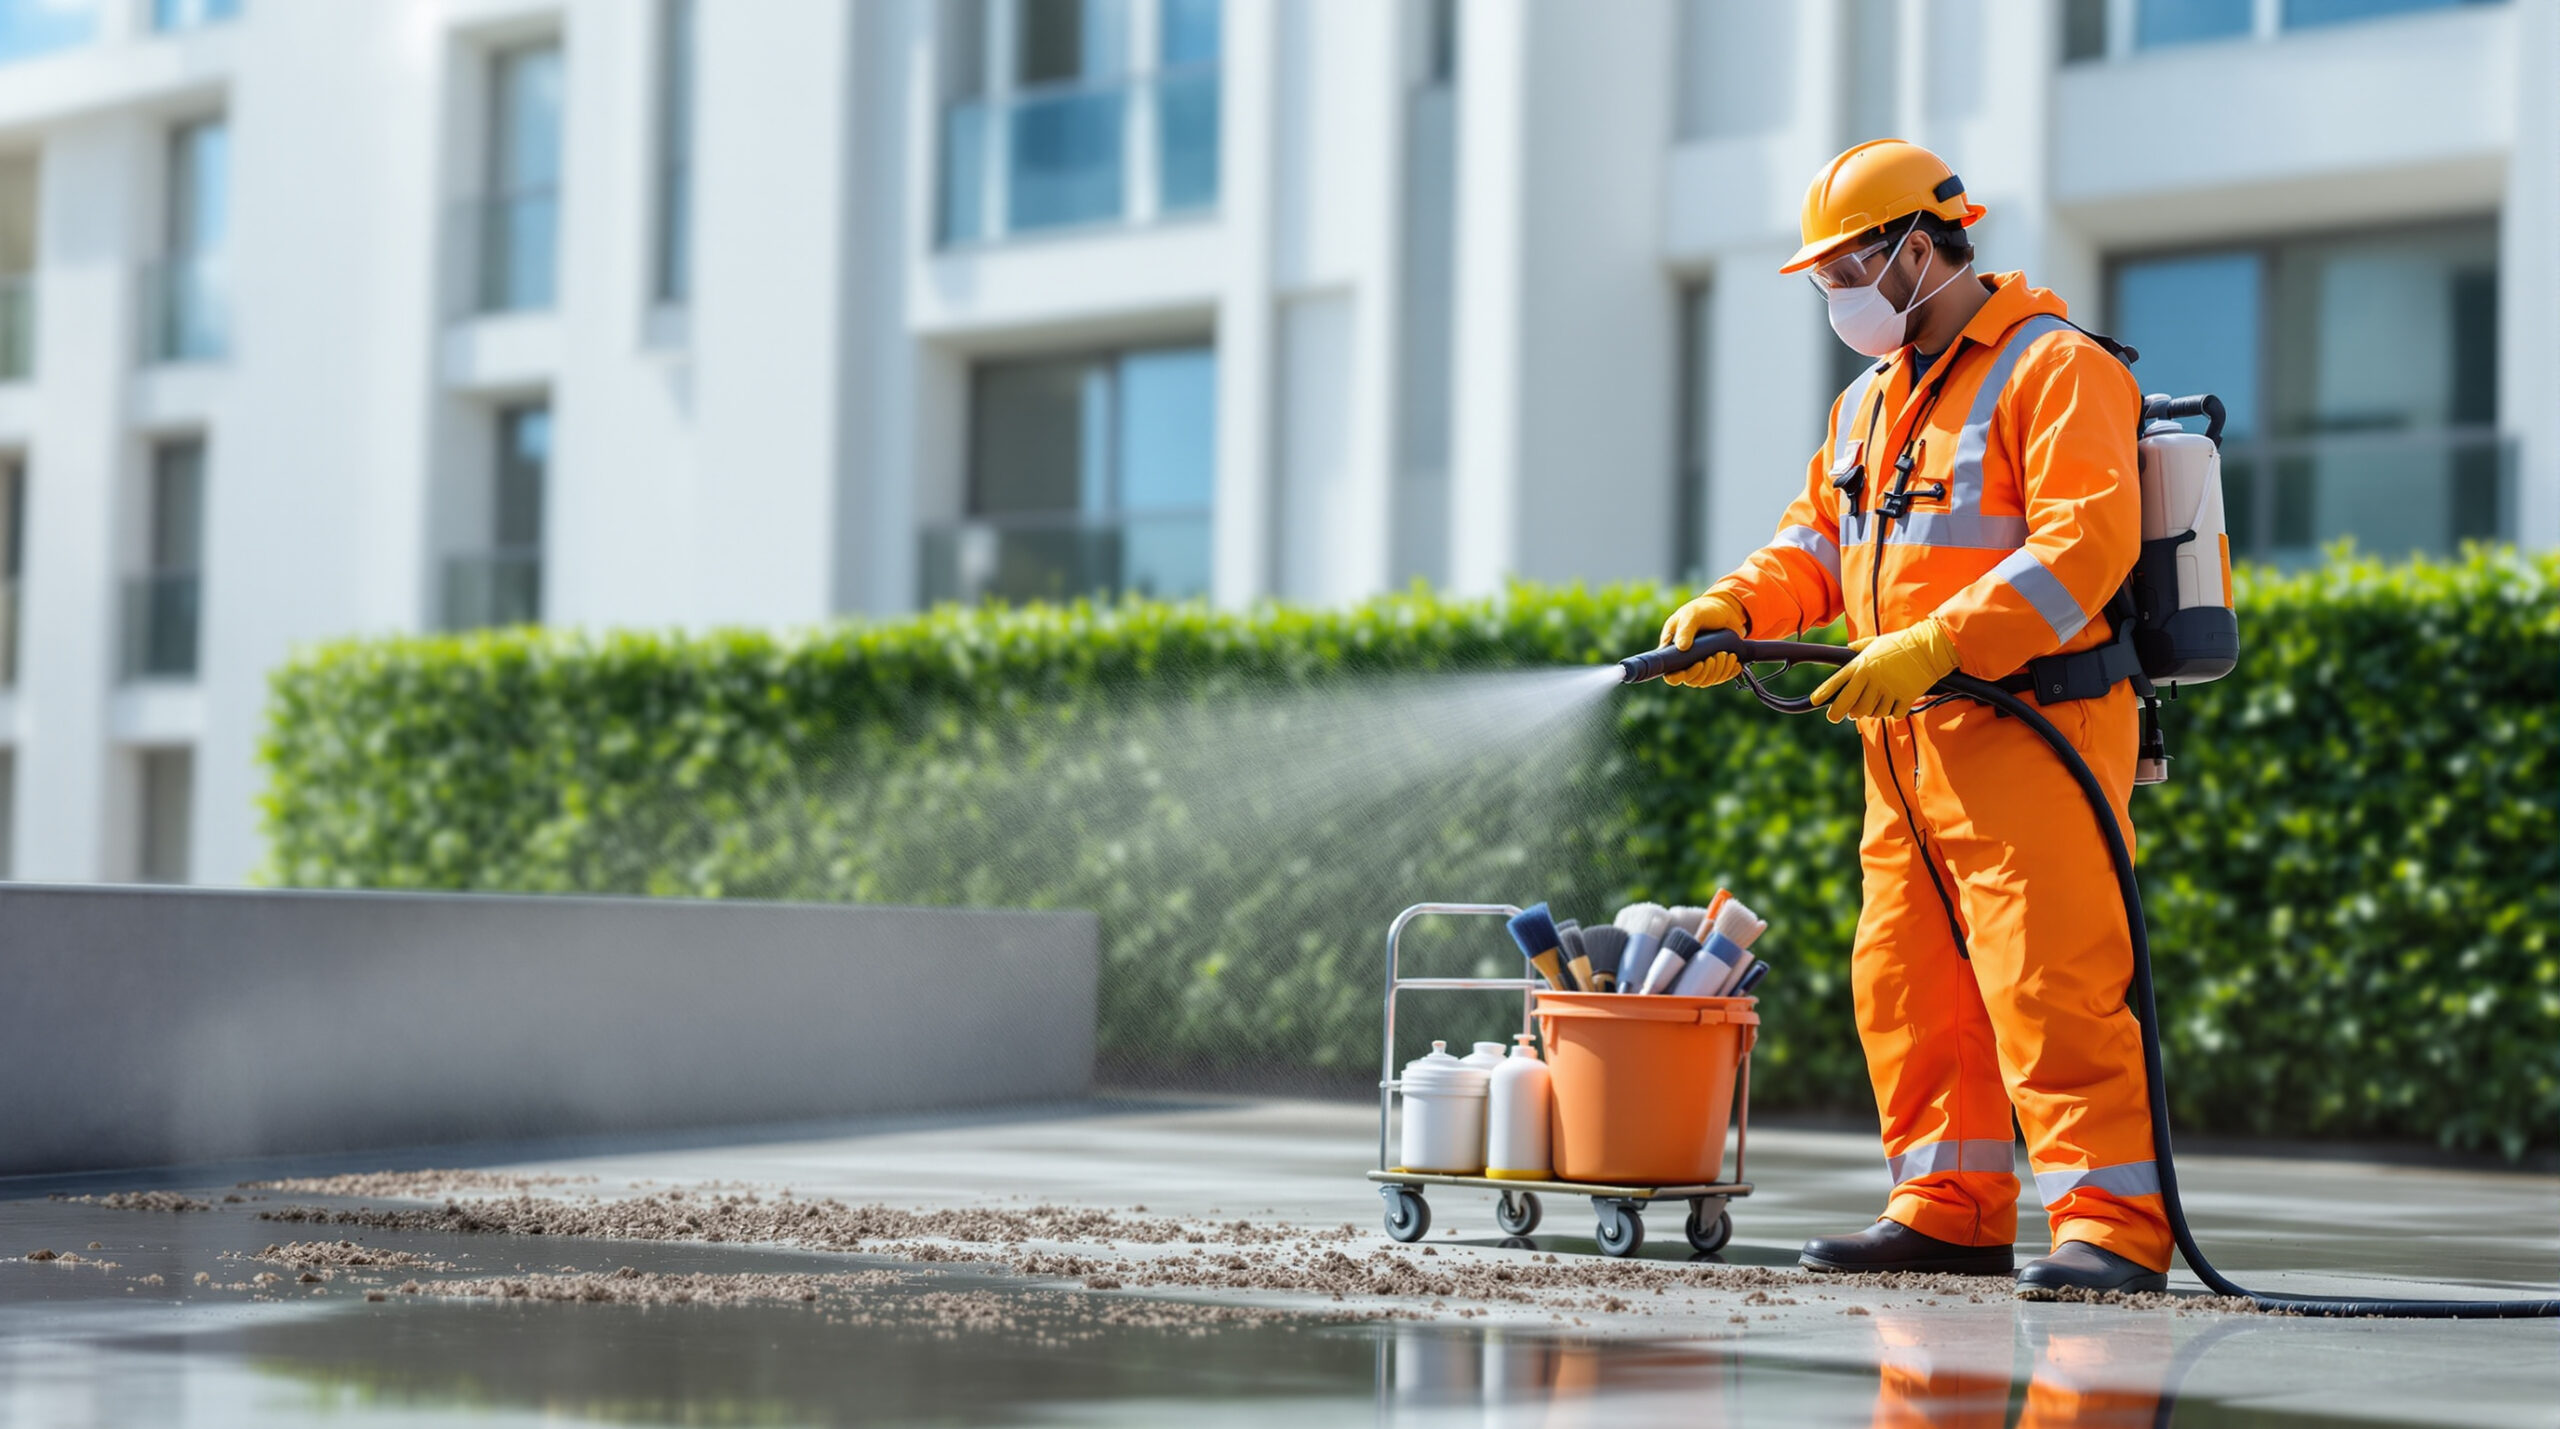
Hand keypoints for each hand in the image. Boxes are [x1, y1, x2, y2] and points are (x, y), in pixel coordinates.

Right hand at [1657, 592, 1747, 687]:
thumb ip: (1685, 630)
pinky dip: (1729, 672)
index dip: (1679, 677)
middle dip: (1707, 671)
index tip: (1696, 665)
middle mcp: (1686, 662)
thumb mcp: (1692, 616)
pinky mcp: (1716, 666)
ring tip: (1726, 654)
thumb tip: (1682, 647)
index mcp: (1673, 651)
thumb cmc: (1703, 610)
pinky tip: (1735, 661)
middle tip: (1716, 655)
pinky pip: (1721, 678)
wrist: (1724, 610)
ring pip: (1708, 680)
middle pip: (1692, 680)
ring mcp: (1702, 665)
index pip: (1671, 675)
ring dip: (1719, 671)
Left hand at [1808, 618, 1960, 722]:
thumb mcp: (1876, 642)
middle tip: (1836, 717)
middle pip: (1849, 705)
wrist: (1929, 647)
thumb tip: (1849, 648)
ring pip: (1871, 712)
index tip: (1815, 701)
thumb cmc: (1901, 643)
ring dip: (1870, 711)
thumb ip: (1860, 648)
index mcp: (1862, 665)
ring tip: (1874, 702)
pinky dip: (1893, 711)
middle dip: (1838, 713)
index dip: (1823, 693)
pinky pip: (1893, 713)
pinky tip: (1895, 702)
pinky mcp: (1904, 698)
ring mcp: (1888, 690)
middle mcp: (1871, 679)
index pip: (1837, 681)